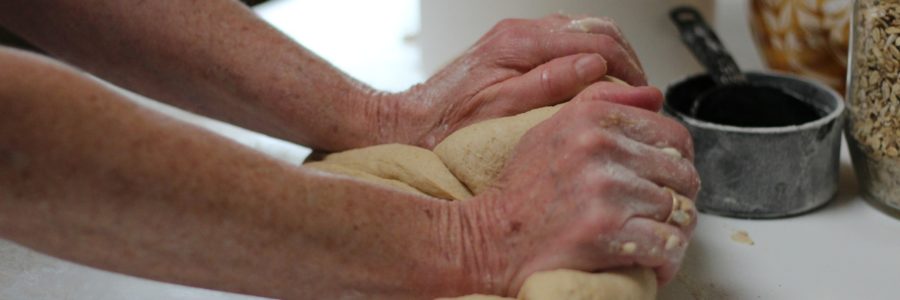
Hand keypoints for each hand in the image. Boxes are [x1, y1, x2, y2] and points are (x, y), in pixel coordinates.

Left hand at [376, 14, 646, 147]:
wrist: (410, 124)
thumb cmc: (448, 127)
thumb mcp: (503, 113)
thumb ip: (550, 86)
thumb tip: (596, 69)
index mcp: (519, 44)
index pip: (597, 41)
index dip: (629, 68)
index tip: (643, 95)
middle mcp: (520, 33)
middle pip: (596, 29)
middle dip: (626, 59)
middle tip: (639, 94)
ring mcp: (517, 37)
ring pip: (583, 32)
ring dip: (609, 58)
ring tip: (621, 92)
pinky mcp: (514, 47)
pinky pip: (564, 43)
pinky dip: (587, 59)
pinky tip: (591, 85)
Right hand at [454, 86, 699, 295]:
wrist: (491, 238)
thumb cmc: (521, 191)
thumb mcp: (551, 129)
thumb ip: (601, 104)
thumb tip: (654, 96)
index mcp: (592, 119)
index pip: (674, 136)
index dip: (678, 162)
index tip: (666, 180)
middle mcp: (600, 148)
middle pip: (682, 175)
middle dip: (677, 199)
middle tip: (657, 213)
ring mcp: (606, 192)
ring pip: (679, 212)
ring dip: (670, 231)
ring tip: (651, 238)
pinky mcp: (607, 233)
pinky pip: (667, 245)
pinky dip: (666, 260)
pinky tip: (652, 262)